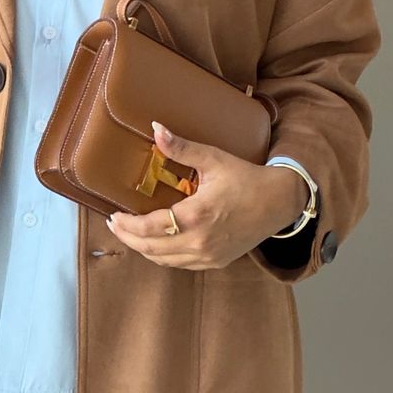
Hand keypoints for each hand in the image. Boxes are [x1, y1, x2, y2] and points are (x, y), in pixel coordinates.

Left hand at [106, 121, 309, 269]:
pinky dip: (162, 256)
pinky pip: (180, 264)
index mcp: (196, 216)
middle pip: (151, 248)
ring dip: (143, 249)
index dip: (127, 225)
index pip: (149, 228)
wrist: (279, 202)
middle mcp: (199, 242)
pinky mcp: (215, 262)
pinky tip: (155, 244)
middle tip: (114, 226)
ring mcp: (208, 256)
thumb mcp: (213, 159)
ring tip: (130, 234)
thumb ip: (181, 148)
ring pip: (164, 260)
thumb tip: (155, 128)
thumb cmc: (246, 178)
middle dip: (128, 238)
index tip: (113, 216)